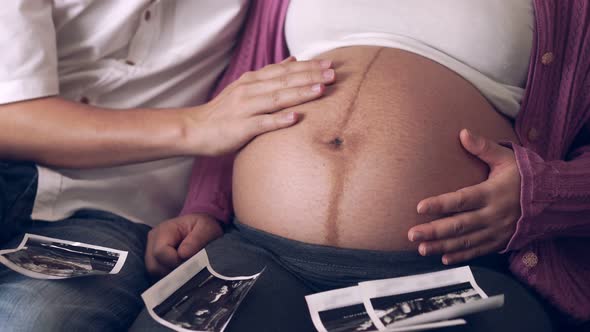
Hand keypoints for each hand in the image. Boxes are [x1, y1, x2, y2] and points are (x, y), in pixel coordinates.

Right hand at [145, 213, 222, 276]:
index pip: (160, 252)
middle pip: (154, 265)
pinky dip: (169, 274)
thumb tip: (183, 255)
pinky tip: (180, 268)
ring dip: (171, 273)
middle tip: (189, 265)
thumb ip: (196, 240)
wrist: (199, 227)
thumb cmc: (202, 226)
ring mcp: (151, 251)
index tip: (190, 260)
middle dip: (173, 270)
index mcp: (164, 230)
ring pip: (154, 271)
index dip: (175, 261)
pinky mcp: (154, 260)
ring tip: (186, 265)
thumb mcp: (206, 228)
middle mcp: (153, 240)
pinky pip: (157, 273)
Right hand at [188, 56, 335, 155]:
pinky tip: (295, 118)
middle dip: (310, 76)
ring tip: (321, 90)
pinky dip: (279, 120)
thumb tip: (293, 59)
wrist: (194, 129)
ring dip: (299, 93)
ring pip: (276, 98)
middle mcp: (249, 90)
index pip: (284, 70)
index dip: (307, 66)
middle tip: (333, 74)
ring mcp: (245, 108)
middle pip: (284, 81)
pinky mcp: (241, 128)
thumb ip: (268, 75)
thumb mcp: (245, 87)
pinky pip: (262, 123)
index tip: (329, 64)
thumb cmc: (224, 111)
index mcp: (252, 80)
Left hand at [407, 129, 520, 264]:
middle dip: (434, 231)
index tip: (420, 207)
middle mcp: (493, 215)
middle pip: (459, 225)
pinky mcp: (500, 241)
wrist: (552, 200)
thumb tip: (462, 132)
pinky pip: (479, 251)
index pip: (461, 200)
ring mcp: (497, 231)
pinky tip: (444, 258)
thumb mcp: (506, 158)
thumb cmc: (524, 176)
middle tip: (412, 234)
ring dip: (442, 246)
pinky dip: (462, 256)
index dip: (440, 204)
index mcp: (492, 193)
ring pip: (466, 241)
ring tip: (421, 248)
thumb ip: (483, 147)